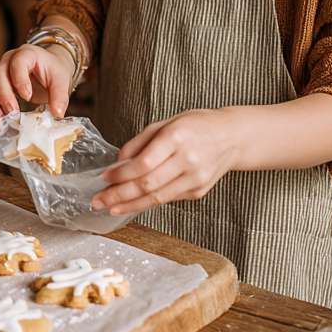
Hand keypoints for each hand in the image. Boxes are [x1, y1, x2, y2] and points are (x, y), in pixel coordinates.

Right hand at [0, 44, 73, 123]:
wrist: (45, 69)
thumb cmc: (51, 72)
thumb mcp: (61, 80)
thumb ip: (60, 96)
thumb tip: (57, 113)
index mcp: (26, 54)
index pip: (17, 62)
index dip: (20, 80)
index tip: (27, 97)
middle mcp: (6, 61)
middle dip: (4, 98)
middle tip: (13, 115)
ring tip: (1, 122)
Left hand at [92, 108, 237, 216]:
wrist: (233, 137)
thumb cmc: (196, 125)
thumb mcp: (166, 123)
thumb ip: (140, 142)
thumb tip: (117, 162)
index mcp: (177, 138)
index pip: (144, 163)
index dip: (121, 174)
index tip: (104, 178)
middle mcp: (188, 160)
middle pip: (148, 184)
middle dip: (119, 195)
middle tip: (98, 201)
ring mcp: (196, 179)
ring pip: (157, 198)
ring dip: (130, 205)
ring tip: (110, 208)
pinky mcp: (199, 191)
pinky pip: (168, 199)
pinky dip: (148, 202)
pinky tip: (132, 204)